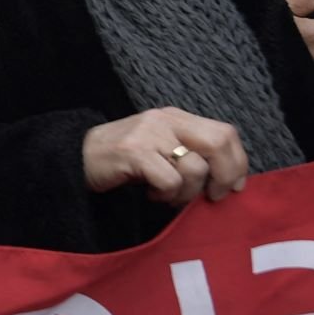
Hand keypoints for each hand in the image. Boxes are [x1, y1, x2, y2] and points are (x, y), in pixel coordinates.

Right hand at [80, 108, 248, 205]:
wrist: (76, 156)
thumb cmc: (126, 160)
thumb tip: (230, 179)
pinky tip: (152, 194)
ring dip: (187, 193)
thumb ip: (192, 153)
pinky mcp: (133, 152)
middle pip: (218, 142)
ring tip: (169, 196)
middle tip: (213, 196)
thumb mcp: (162, 148)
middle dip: (224, 175)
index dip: (237, 161)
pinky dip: (166, 195)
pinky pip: (169, 181)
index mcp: (177, 117)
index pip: (225, 132)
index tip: (234, 186)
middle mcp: (166, 120)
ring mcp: (149, 134)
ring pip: (194, 167)